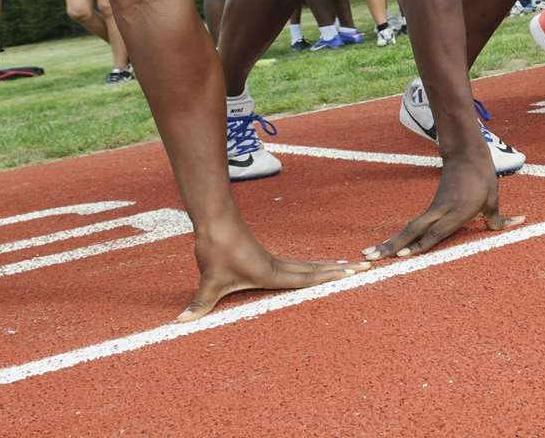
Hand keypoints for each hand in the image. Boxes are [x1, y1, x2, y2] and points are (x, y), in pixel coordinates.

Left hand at [177, 225, 368, 320]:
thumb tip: (179, 323)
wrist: (214, 220)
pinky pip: (298, 263)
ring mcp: (274, 260)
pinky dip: (313, 265)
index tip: (351, 273)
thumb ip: (199, 304)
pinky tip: (318, 266)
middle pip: (315, 269)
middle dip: (340, 270)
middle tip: (365, 266)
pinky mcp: (267, 257)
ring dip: (329, 266)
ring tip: (350, 265)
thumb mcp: (208, 281)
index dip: (329, 277)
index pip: (307, 278)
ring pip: (309, 264)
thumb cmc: (215, 249)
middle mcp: (277, 266)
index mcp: (270, 273)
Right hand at [362, 157, 521, 260]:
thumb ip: (497, 217)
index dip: (420, 245)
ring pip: (409, 229)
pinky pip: (415, 225)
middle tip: (371, 257)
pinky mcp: (432, 207)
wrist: (466, 154)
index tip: (402, 256)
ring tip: (370, 254)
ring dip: (390, 242)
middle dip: (393, 246)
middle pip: (413, 231)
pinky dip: (401, 237)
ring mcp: (434, 209)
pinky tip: (389, 247)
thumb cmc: (482, 177)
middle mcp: (441, 211)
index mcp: (457, 211)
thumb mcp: (493, 198)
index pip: (435, 233)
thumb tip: (509, 225)